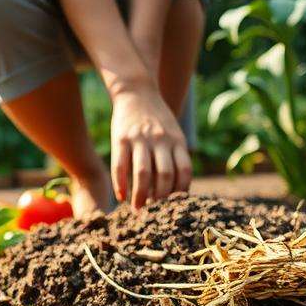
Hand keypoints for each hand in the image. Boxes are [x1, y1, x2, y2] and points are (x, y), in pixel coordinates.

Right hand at [110, 84, 191, 207]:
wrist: (136, 91)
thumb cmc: (157, 119)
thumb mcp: (173, 133)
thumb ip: (176, 156)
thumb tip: (175, 190)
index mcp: (177, 140)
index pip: (184, 171)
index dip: (180, 192)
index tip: (175, 207)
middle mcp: (160, 140)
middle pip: (165, 174)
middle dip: (160, 198)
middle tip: (155, 213)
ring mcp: (140, 139)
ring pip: (143, 173)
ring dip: (140, 195)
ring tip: (137, 209)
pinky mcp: (121, 139)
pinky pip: (120, 166)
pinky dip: (121, 184)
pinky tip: (121, 196)